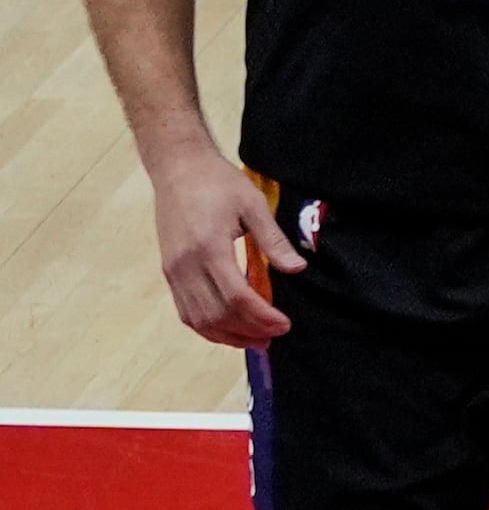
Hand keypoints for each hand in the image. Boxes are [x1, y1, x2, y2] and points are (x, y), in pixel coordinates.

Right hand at [150, 143, 298, 348]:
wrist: (178, 169)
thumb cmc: (218, 183)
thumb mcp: (253, 204)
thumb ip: (273, 240)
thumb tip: (297, 269)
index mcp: (208, 249)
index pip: (235, 297)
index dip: (260, 316)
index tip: (284, 325)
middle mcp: (185, 266)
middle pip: (215, 315)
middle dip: (247, 331)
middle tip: (275, 336)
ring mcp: (173, 272)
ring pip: (197, 319)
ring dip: (226, 336)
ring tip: (255, 340)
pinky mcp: (168, 272)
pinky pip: (185, 310)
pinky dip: (207, 326)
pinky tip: (229, 328)